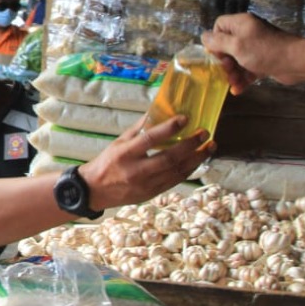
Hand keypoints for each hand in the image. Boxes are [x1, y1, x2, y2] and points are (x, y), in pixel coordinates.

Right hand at [80, 115, 212, 210]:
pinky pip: (175, 181)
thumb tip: (157, 112)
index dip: (169, 128)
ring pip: (177, 171)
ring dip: (196, 159)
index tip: (185, 118)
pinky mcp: (151, 194)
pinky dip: (189, 170)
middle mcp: (136, 170)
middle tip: (204, 133)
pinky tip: (197, 161)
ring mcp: (145, 184)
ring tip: (209, 147)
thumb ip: (138, 129)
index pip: (150, 139)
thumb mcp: (118, 142)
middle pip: (169, 158)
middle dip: (191, 145)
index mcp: (125, 153)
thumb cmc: (107, 162)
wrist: (95, 190)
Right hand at [201, 13, 293, 94]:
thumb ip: (218, 41)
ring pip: (237, 60)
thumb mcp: (236, 45)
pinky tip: (238, 90)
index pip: (219, 26)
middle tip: (226, 70)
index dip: (215, 39)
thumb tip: (204, 36)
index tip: (216, 53)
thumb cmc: (264, 51)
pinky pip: (248, 69)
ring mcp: (257, 48)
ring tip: (233, 83)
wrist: (296, 62)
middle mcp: (248, 33)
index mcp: (241, 24)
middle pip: (227, 45)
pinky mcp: (263, 61)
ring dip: (232, 73)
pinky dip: (243, 78)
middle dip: (224, 61)